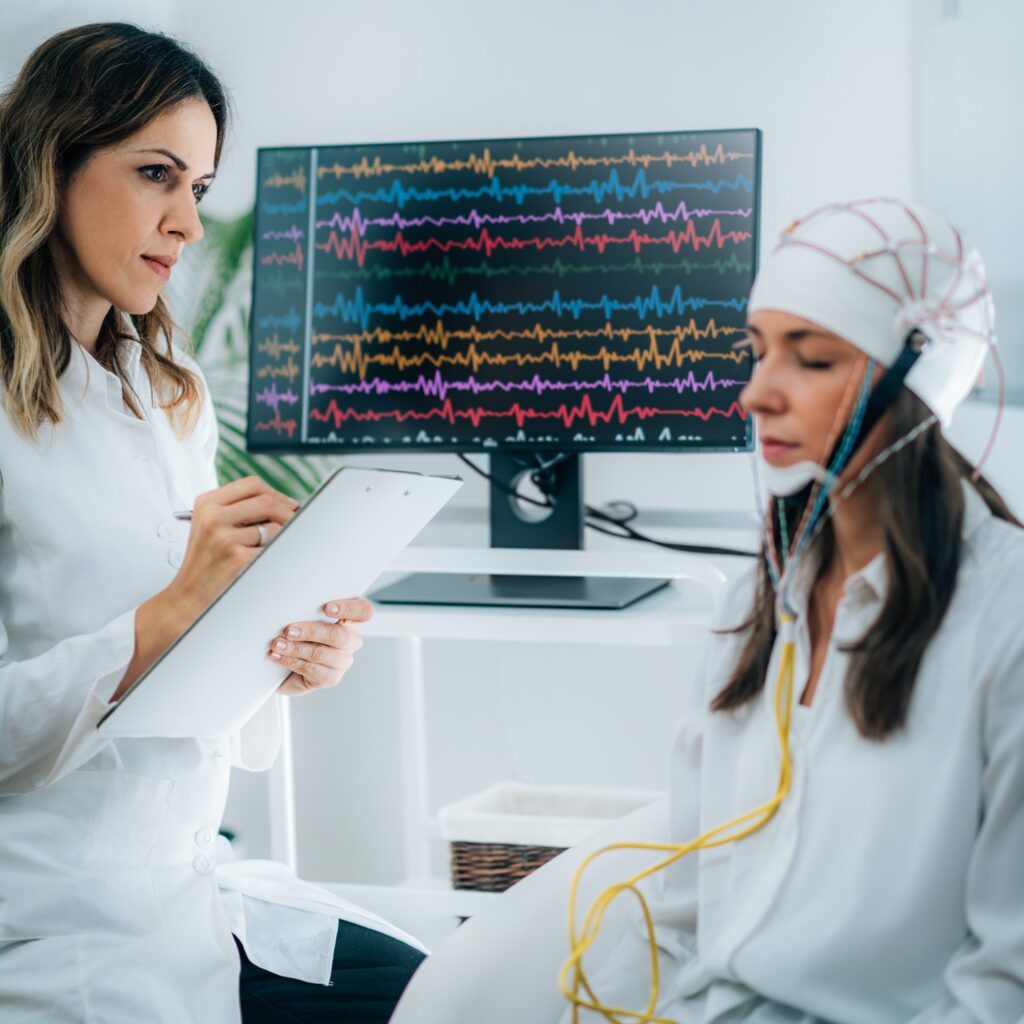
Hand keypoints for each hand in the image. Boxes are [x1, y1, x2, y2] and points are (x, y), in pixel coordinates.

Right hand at [112, 477, 297, 701]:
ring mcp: (224, 536)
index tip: (287, 506)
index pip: (252, 484)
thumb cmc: (206, 563)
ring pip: (274, 525)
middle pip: (266, 500)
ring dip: (282, 537)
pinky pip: (273, 548)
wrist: (187, 598)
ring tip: (272, 549)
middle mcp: (212, 516)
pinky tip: (267, 562)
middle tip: (294, 526)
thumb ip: (241, 510)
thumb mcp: (212, 527)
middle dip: (287, 513)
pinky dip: (276, 554)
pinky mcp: (237, 557)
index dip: (275, 493)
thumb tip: (290, 504)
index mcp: (206, 503)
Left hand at [269, 598, 372, 695]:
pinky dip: (291, 661)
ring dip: (295, 648)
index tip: (327, 608)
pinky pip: (312, 669)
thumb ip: (306, 611)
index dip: (349, 609)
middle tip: (289, 630)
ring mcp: (343, 661)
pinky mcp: (331, 678)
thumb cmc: (296, 637)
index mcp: (349, 620)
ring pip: (322, 653)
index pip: (363, 611)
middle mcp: (350, 641)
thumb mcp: (302, 618)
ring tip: (278, 644)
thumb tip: (291, 607)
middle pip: (339, 635)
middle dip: (311, 631)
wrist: (283, 668)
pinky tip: (278, 657)